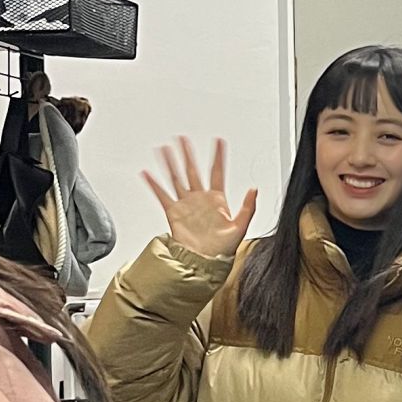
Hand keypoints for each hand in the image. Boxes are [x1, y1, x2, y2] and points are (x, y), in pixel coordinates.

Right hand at [143, 138, 255, 259]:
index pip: (217, 171)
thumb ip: (248, 207)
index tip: (218, 141)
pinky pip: (162, 195)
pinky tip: (147, 174)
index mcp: (217, 200)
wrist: (204, 263)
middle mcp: (200, 199)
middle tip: (183, 139)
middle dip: (188, 154)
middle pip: (193, 170)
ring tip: (164, 149)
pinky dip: (154, 184)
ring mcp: (186, 204)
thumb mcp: (240, 227)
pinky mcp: (174, 213)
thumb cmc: (223, 248)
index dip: (218, 156)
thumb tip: (254, 190)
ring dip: (170, 163)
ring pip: (176, 178)